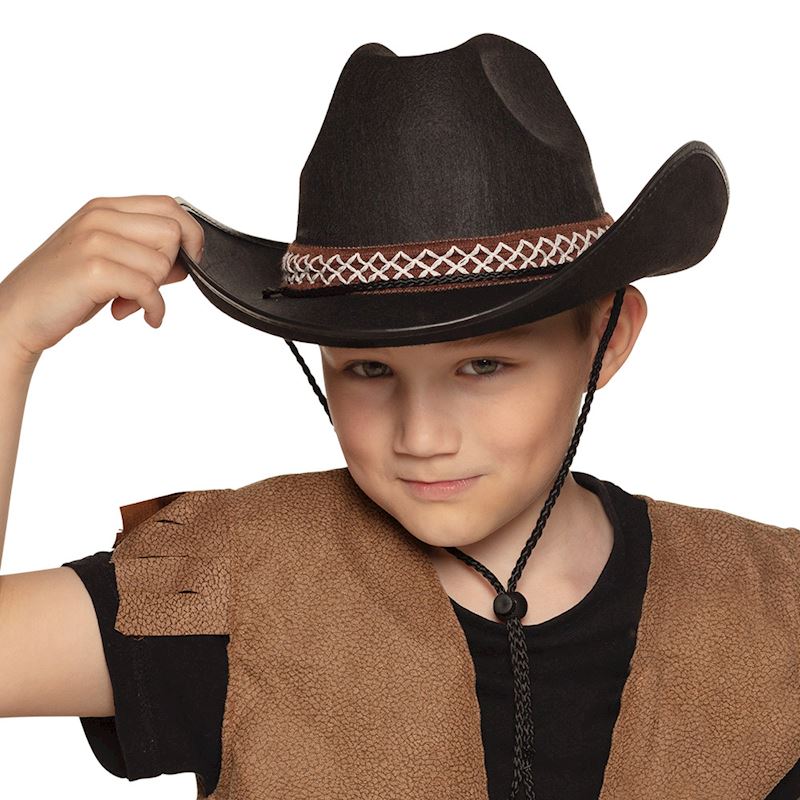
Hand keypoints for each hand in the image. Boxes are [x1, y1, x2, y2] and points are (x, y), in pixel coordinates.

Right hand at [0, 195, 203, 360]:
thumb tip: (187, 261)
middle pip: (172, 232)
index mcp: (104, 208)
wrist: (17, 312)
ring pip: (162, 263)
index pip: (169, 205)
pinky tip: (141, 316)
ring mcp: (95, 241)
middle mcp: (100, 218)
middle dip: (171, 267)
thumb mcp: (108, 261)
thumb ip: (144, 252)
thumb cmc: (64, 288)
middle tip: (148, 286)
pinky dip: (154, 309)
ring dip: (155, 292)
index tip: (189, 259)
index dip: (191, 234)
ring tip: (130, 302)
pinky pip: (149, 289)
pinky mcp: (94, 270)